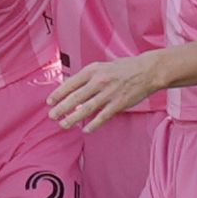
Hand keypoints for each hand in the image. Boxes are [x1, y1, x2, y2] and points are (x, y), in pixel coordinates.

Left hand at [47, 54, 164, 132]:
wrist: (147, 71)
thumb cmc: (123, 69)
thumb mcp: (102, 67)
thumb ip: (87, 77)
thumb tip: (71, 89)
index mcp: (93, 70)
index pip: (70, 83)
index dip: (58, 94)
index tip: (49, 102)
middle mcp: (99, 81)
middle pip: (75, 97)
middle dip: (61, 108)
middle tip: (51, 116)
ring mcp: (109, 93)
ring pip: (86, 108)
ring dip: (73, 118)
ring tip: (63, 125)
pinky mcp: (119, 104)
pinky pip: (102, 117)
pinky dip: (93, 124)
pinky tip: (85, 130)